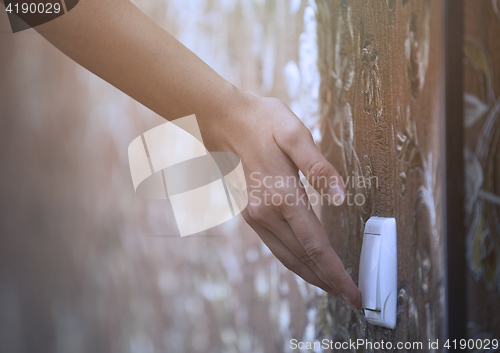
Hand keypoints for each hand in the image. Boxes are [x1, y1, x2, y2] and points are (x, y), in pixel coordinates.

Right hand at [199, 88, 361, 309]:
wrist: (222, 120)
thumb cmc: (261, 121)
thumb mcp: (294, 133)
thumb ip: (319, 167)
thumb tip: (339, 196)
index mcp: (282, 196)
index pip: (316, 246)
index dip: (337, 273)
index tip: (355, 292)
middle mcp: (266, 214)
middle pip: (303, 259)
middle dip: (329, 282)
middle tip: (352, 299)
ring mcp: (255, 216)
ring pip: (287, 257)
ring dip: (312, 276)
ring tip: (333, 288)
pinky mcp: (250, 214)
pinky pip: (277, 246)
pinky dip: (296, 261)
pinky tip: (306, 264)